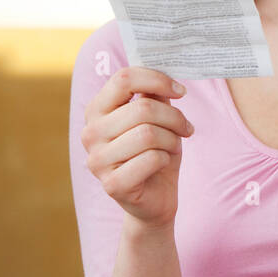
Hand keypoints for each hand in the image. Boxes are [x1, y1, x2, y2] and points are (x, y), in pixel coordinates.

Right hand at [81, 66, 193, 229]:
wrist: (155, 199)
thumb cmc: (155, 153)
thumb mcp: (158, 119)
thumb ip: (154, 96)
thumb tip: (163, 77)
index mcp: (97, 110)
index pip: (123, 79)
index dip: (157, 80)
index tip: (180, 91)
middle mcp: (90, 133)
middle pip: (142, 108)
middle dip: (174, 117)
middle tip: (186, 128)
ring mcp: (97, 160)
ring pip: (148, 134)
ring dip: (171, 140)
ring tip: (174, 146)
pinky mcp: (111, 184)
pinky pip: (150, 159)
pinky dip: (165, 159)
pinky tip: (162, 164)